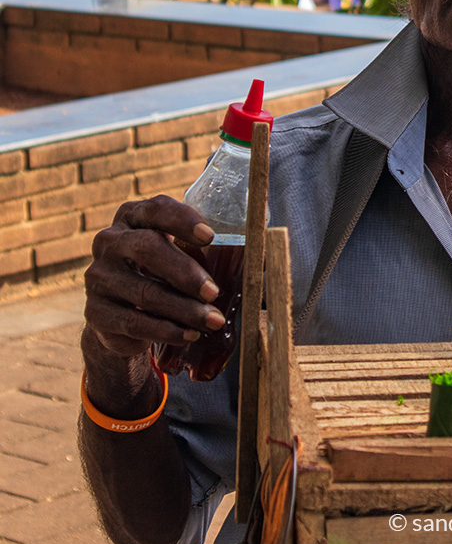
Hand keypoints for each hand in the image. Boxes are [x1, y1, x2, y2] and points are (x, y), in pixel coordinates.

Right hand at [84, 195, 223, 359]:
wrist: (122, 312)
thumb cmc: (163, 270)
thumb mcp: (179, 251)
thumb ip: (207, 246)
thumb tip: (263, 248)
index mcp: (134, 216)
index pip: (157, 209)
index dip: (183, 221)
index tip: (211, 237)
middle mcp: (110, 241)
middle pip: (147, 249)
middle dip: (186, 271)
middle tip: (214, 291)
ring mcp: (98, 277)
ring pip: (144, 291)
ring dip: (183, 309)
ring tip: (212, 320)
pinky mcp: (95, 312)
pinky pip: (133, 322)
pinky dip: (165, 330)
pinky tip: (189, 334)